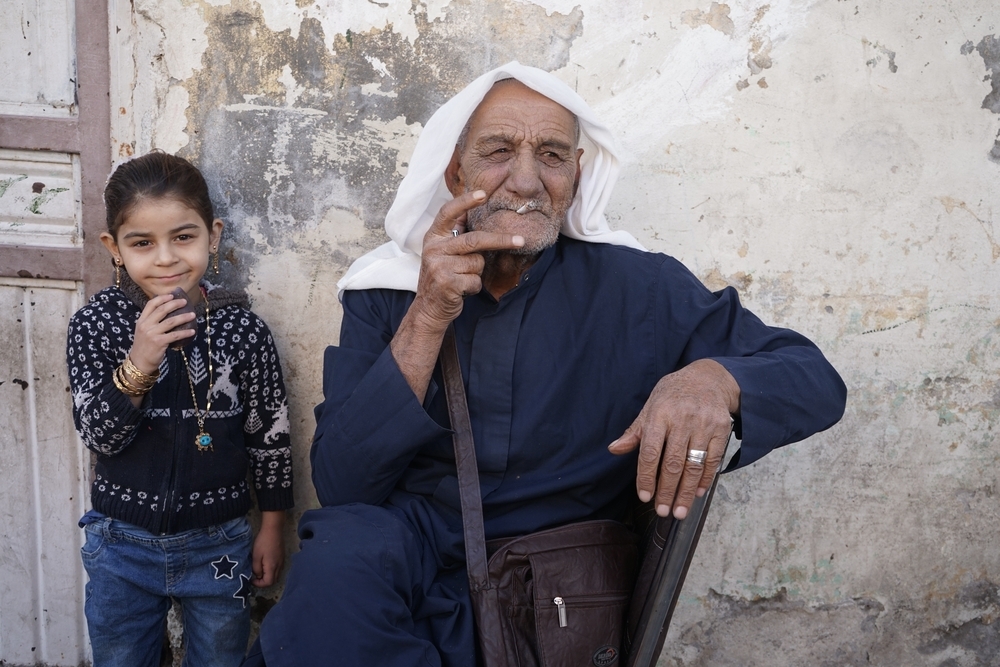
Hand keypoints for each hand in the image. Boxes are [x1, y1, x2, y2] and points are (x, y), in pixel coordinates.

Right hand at [128, 293, 196, 374]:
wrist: (139, 362)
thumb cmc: (144, 345)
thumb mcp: (143, 331)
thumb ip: (152, 321)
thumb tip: (169, 312)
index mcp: (141, 320)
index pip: (151, 305)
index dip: (162, 298)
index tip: (172, 295)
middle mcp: (145, 325)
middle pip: (162, 310)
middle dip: (175, 304)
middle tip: (185, 302)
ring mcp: (152, 333)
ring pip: (170, 321)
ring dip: (183, 317)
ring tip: (193, 315)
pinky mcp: (159, 342)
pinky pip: (175, 335)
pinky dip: (185, 332)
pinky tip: (192, 331)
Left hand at [251, 511, 285, 587]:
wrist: (273, 529)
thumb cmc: (263, 542)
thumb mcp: (256, 556)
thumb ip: (256, 568)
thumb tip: (257, 575)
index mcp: (272, 567)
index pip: (268, 583)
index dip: (259, 584)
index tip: (251, 579)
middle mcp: (279, 566)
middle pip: (273, 580)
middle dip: (264, 582)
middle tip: (255, 577)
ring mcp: (282, 561)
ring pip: (276, 575)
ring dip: (268, 576)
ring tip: (259, 571)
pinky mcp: (282, 557)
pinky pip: (277, 569)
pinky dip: (271, 571)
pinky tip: (265, 564)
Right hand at [409, 189, 524, 328]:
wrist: (429, 308)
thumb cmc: (443, 277)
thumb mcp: (444, 252)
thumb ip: (457, 235)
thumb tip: (476, 211)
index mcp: (434, 237)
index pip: (448, 213)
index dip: (465, 201)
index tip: (483, 194)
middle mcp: (434, 249)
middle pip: (475, 240)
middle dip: (501, 240)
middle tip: (521, 240)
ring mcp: (438, 266)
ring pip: (477, 263)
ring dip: (477, 273)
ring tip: (463, 279)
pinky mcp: (446, 283)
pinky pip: (475, 281)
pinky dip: (474, 288)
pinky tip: (462, 290)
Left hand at [608, 359, 739, 518]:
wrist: (707, 378)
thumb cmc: (673, 395)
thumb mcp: (650, 407)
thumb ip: (635, 432)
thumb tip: (614, 449)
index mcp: (659, 415)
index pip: (650, 452)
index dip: (647, 476)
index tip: (644, 496)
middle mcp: (682, 420)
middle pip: (673, 463)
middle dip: (667, 491)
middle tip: (662, 511)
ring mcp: (703, 425)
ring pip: (693, 466)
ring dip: (686, 492)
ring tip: (679, 511)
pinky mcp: (721, 430)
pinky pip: (713, 460)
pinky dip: (705, 479)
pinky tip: (697, 493)